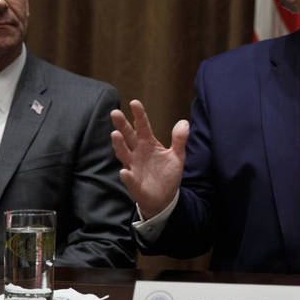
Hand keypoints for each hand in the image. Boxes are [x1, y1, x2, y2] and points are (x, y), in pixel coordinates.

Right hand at [110, 99, 188, 218]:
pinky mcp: (134, 183)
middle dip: (121, 125)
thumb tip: (184, 122)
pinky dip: (127, 176)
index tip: (134, 102)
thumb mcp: (177, 155)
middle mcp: (138, 152)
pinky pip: (129, 179)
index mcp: (148, 143)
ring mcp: (134, 167)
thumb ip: (179, 139)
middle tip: (115, 112)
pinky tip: (124, 172)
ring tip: (115, 134)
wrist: (164, 197)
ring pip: (124, 154)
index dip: (139, 115)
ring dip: (119, 145)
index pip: (143, 126)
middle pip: (128, 136)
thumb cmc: (167, 174)